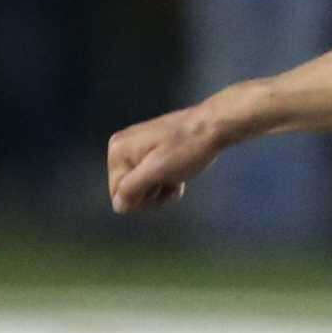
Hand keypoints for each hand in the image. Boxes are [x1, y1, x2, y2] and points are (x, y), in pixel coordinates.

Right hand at [106, 105, 226, 212]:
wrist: (214, 126)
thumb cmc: (186, 149)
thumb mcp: (157, 171)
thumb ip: (132, 188)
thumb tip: (118, 206)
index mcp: (118, 151)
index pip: (118, 194)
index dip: (141, 199)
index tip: (160, 190)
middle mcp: (121, 148)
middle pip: (129, 190)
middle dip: (152, 194)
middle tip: (171, 184)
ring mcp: (137, 147)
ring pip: (144, 185)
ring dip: (162, 188)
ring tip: (178, 178)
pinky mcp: (152, 149)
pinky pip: (153, 175)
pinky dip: (166, 179)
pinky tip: (180, 176)